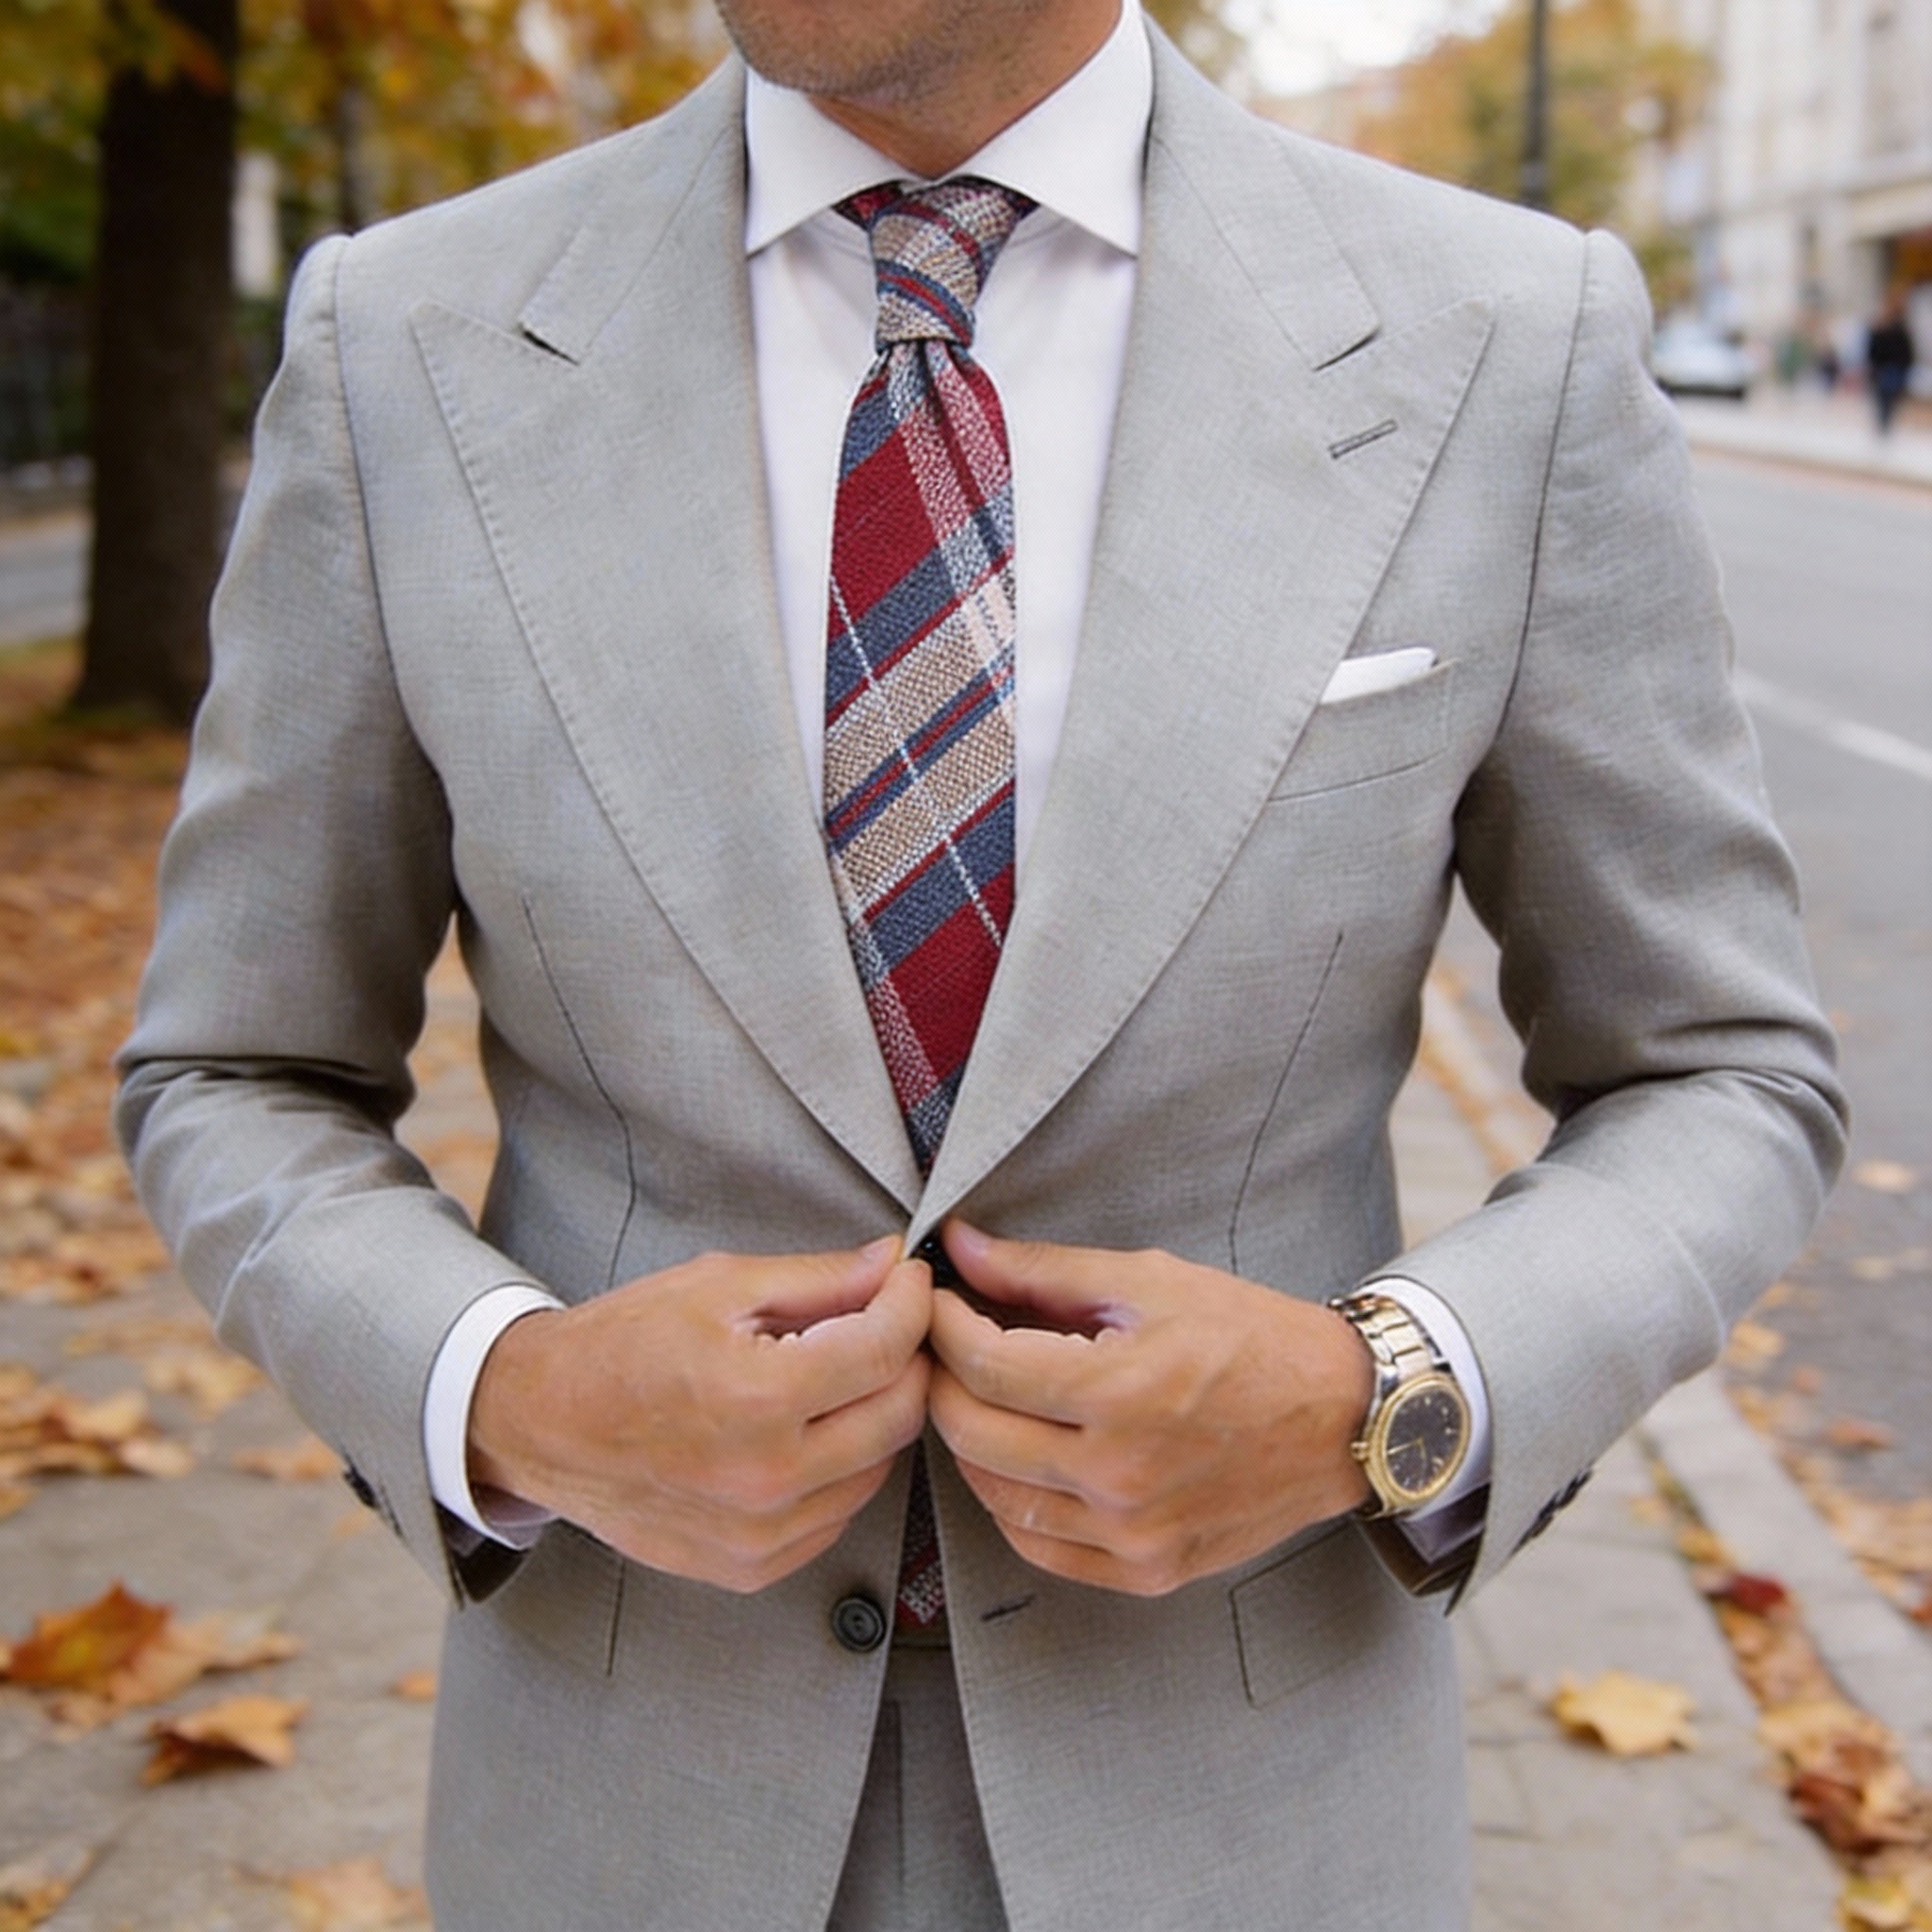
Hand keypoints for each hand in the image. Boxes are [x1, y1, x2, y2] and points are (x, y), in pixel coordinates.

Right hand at [468, 1238, 931, 1592]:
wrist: (542, 1422)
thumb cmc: (624, 1343)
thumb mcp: (720, 1285)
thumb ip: (819, 1279)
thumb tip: (891, 1263)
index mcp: (759, 1397)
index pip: (886, 1350)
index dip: (911, 1304)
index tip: (907, 1281)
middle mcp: (767, 1478)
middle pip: (898, 1414)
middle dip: (905, 1358)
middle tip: (883, 1322)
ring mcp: (760, 1534)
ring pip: (877, 1468)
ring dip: (874, 1415)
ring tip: (835, 1375)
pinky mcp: (751, 1567)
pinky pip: (837, 1514)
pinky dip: (840, 1469)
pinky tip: (805, 1430)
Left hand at [927, 1222, 1373, 1595]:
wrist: (1344, 1417)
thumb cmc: (1252, 1337)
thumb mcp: (1149, 1280)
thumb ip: (1043, 1271)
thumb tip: (959, 1247)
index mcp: (1119, 1391)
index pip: (983, 1364)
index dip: (942, 1325)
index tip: (935, 1301)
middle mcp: (1120, 1475)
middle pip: (973, 1433)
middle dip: (941, 1380)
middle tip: (943, 1345)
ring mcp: (1132, 1534)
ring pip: (995, 1496)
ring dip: (970, 1442)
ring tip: (980, 1396)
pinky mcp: (1147, 1571)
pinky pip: (1040, 1546)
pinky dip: (1011, 1502)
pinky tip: (1019, 1458)